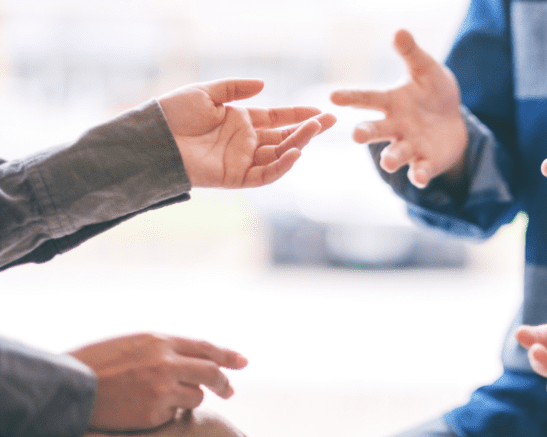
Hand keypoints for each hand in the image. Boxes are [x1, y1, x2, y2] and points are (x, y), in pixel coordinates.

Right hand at [68, 333, 247, 431]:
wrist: (69, 389)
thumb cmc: (99, 365)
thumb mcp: (134, 345)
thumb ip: (166, 350)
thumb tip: (199, 359)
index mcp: (159, 341)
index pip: (205, 348)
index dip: (227, 355)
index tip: (242, 362)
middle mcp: (165, 363)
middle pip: (211, 372)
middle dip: (223, 383)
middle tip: (229, 391)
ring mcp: (161, 389)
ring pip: (196, 396)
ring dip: (187, 399)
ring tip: (159, 398)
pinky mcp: (154, 414)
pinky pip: (174, 415)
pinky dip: (166, 413)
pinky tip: (143, 409)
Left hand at [158, 78, 336, 188]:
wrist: (154, 138)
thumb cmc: (174, 114)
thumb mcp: (206, 93)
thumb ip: (235, 89)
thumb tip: (264, 85)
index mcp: (240, 121)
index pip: (277, 118)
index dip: (298, 114)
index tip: (320, 110)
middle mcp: (245, 142)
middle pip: (283, 137)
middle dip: (307, 129)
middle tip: (329, 121)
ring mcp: (242, 160)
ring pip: (279, 155)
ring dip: (298, 143)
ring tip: (314, 130)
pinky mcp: (236, 178)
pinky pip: (265, 175)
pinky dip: (282, 166)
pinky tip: (295, 153)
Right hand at [330, 29, 467, 188]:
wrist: (453, 120)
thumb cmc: (432, 92)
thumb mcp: (426, 69)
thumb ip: (412, 54)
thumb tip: (399, 31)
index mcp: (391, 102)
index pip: (367, 99)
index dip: (351, 97)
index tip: (333, 96)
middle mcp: (395, 126)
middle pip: (375, 130)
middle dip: (365, 133)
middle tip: (356, 136)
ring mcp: (409, 146)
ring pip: (395, 154)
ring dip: (391, 159)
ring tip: (388, 163)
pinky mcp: (425, 162)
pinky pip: (419, 171)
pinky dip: (418, 175)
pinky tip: (419, 178)